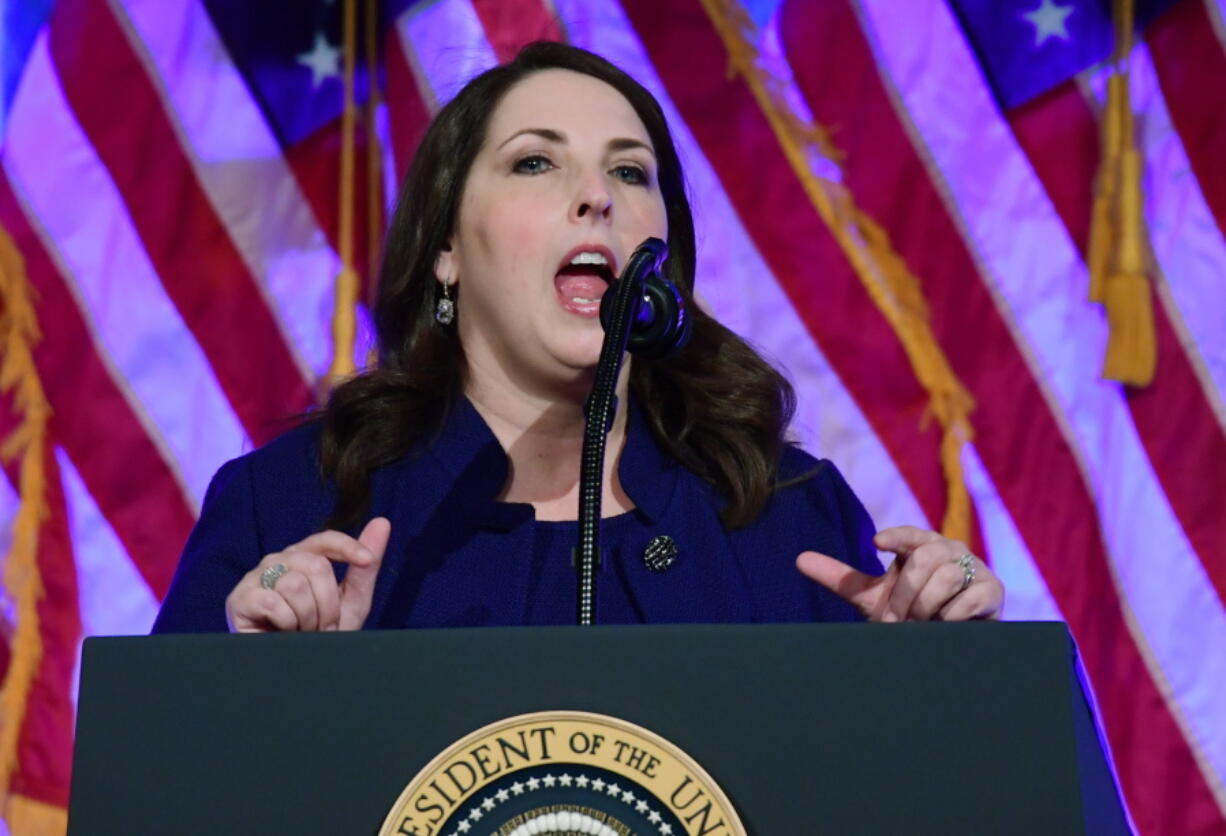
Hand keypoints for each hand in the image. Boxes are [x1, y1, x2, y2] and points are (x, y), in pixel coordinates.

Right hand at [225, 517, 391, 632]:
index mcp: (305, 556)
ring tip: (302, 630)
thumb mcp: (351, 602)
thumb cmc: (321, 632)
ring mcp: (257, 576)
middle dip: (328, 604)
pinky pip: (273, 602)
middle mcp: (280, 560)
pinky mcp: (241, 597)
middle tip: (322, 626)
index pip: (326, 540)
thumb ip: (365, 567)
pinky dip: (286, 623)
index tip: (367, 561)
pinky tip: (280, 632)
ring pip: (296, 584)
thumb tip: (382, 522)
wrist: (295, 666)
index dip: (348, 547)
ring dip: (308, 617)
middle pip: (316, 566)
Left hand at [796, 525, 1003, 621]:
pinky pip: (971, 598)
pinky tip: (944, 625)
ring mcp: (974, 569)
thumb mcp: (874, 596)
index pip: (910, 533)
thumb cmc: (910, 611)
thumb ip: (841, 578)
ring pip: (946, 576)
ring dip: (926, 607)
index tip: (876, 543)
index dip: (897, 535)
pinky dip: (952, 615)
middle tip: (895, 620)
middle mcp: (948, 550)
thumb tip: (799, 559)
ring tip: (920, 624)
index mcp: (920, 546)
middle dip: (905, 594)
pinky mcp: (992, 592)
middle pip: (924, 558)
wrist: (948, 642)